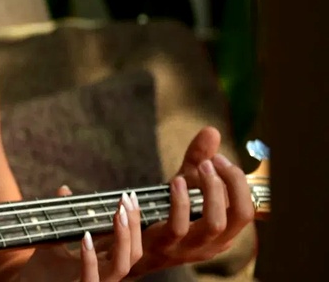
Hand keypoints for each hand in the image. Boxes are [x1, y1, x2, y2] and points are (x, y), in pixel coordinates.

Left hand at [20, 186, 141, 281]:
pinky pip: (90, 278)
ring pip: (121, 267)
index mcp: (104, 263)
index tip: (129, 196)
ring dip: (122, 239)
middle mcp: (104, 275)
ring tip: (118, 214)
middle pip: (133, 254)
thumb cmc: (41, 269)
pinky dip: (90, 257)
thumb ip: (63, 216)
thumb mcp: (55, 238)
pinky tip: (86, 237)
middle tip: (127, 200)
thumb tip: (64, 189)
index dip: (134, 220)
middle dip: (134, 226)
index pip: (129, 243)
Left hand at [130, 126, 254, 274]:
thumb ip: (198, 159)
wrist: (130, 241)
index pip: (248, 210)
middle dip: (233, 183)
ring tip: (201, 166)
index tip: (221, 159)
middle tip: (214, 161)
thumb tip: (212, 130)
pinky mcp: (165, 245)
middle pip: (241, 216)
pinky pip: (179, 226)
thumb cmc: (164, 212)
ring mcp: (190, 247)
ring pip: (215, 223)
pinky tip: (176, 181)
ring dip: (211, 190)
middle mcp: (214, 243)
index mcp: (224, 232)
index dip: (240, 182)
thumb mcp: (184, 185)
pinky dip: (180, 201)